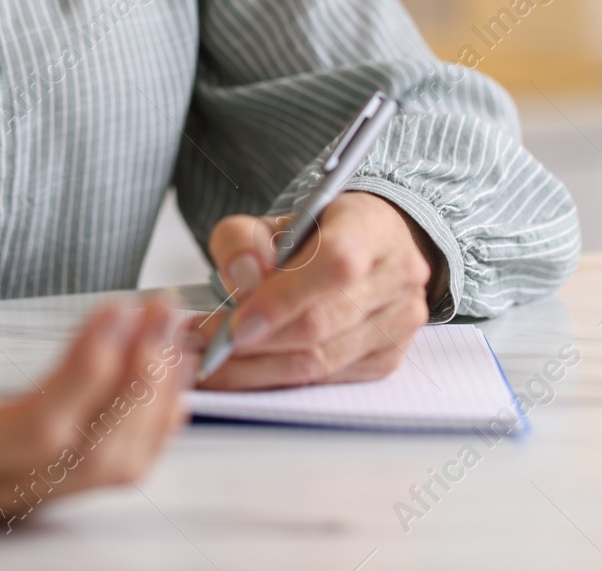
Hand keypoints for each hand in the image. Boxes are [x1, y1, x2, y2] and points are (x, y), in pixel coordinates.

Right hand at [0, 280, 192, 524]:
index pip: (34, 428)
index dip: (85, 372)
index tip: (117, 310)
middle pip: (86, 453)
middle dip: (136, 378)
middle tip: (161, 310)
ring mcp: (18, 496)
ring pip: (111, 466)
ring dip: (152, 395)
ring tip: (170, 329)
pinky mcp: (45, 487)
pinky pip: (115, 467)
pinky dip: (152, 419)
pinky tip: (168, 370)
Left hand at [196, 192, 437, 389]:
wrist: (364, 248)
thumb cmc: (318, 234)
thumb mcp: (269, 222)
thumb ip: (242, 240)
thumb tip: (243, 278)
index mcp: (371, 227)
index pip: (335, 264)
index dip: (283, 299)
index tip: (236, 324)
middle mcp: (396, 275)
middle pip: (322, 322)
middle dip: (254, 343)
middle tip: (202, 345)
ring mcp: (399, 321)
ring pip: (321, 361)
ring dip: (257, 369)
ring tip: (211, 361)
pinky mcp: (388, 358)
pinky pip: (326, 380)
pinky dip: (278, 379)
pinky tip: (243, 371)